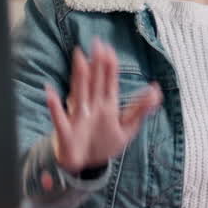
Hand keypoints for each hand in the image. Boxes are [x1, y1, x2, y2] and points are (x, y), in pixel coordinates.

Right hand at [44, 39, 161, 174]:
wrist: (84, 164)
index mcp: (106, 105)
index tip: (109, 48)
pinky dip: (54, 106)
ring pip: (79, 93)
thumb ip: (140, 109)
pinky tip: (50, 93)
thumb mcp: (126, 127)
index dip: (110, 66)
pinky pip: (59, 118)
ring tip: (78, 58)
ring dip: (79, 76)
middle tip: (97, 43)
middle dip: (96, 63)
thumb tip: (156, 91)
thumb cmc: (103, 143)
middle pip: (95, 82)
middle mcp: (91, 107)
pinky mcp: (66, 131)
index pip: (109, 82)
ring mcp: (78, 117)